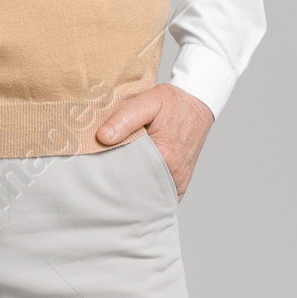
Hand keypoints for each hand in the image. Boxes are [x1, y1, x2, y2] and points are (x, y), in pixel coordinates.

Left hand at [95, 83, 212, 198]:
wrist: (198, 103)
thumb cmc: (173, 102)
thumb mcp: (148, 101)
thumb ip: (124, 119)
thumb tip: (103, 137)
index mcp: (165, 156)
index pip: (128, 176)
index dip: (111, 173)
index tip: (98, 169)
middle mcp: (173, 174)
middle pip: (137, 190)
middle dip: (119, 186)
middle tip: (103, 177)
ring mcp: (178, 181)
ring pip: (148, 195)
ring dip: (133, 191)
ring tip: (116, 180)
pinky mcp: (180, 183)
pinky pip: (159, 196)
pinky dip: (146, 192)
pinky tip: (133, 184)